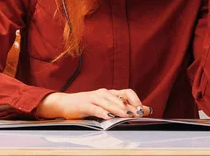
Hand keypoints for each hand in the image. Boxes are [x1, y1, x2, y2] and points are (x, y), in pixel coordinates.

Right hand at [36, 88, 151, 119]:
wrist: (65, 104)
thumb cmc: (87, 106)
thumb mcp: (104, 106)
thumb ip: (121, 108)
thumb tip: (144, 111)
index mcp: (109, 93)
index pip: (127, 93)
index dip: (136, 100)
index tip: (144, 110)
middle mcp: (103, 93)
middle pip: (119, 98)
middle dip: (130, 106)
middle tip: (138, 114)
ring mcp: (93, 98)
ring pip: (109, 103)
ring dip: (119, 109)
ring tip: (127, 115)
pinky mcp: (85, 105)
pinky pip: (95, 109)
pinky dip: (103, 113)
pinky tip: (108, 117)